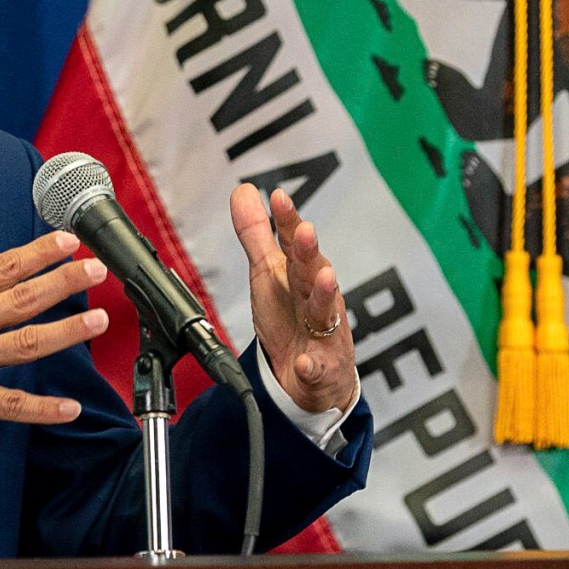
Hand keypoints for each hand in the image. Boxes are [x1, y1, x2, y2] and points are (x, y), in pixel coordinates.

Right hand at [0, 233, 109, 436]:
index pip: (2, 268)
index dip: (38, 253)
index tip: (67, 242)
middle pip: (24, 298)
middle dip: (64, 282)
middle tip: (96, 270)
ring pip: (26, 343)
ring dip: (66, 332)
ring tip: (98, 322)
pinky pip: (10, 403)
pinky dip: (42, 408)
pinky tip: (69, 408)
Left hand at [230, 184, 356, 413]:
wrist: (313, 377)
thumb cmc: (291, 318)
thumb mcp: (269, 273)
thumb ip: (256, 234)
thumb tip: (243, 190)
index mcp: (301, 275)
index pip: (295, 244)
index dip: (288, 221)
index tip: (279, 197)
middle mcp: (316, 299)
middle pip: (312, 272)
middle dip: (310, 251)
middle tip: (306, 231)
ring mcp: (323, 333)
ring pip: (325, 312)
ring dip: (324, 295)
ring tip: (324, 277)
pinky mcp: (321, 368)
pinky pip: (317, 368)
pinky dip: (312, 365)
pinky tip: (306, 361)